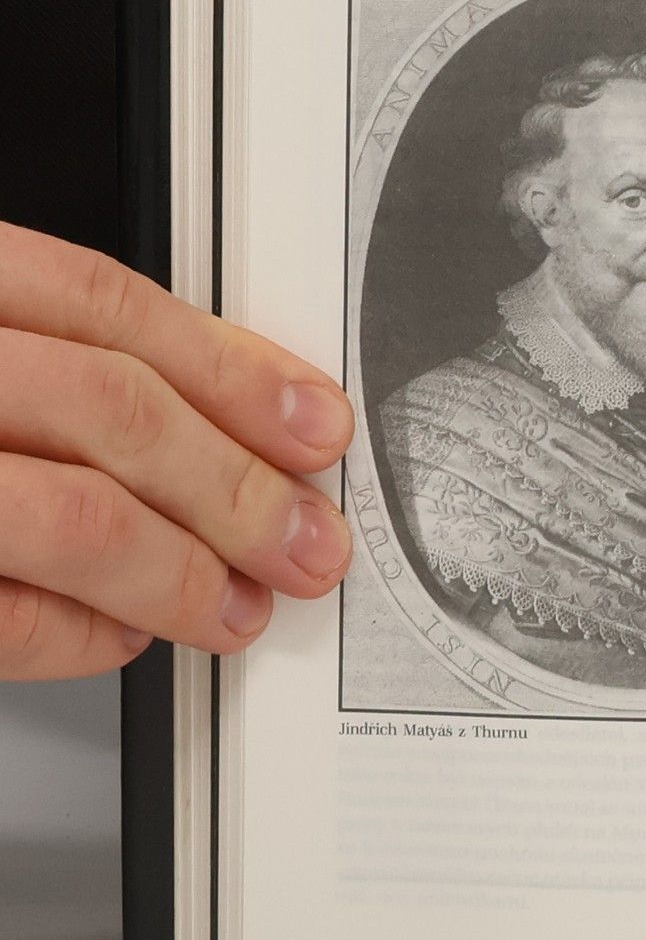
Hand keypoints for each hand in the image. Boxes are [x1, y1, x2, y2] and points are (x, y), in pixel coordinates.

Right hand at [0, 223, 355, 679]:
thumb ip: (61, 364)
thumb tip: (222, 425)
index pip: (106, 304)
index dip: (236, 369)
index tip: (321, 425)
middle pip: (115, 408)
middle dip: (240, 485)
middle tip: (312, 542)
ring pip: (79, 517)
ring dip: (186, 572)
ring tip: (243, 607)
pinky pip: (11, 617)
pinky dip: (86, 635)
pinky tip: (128, 634)